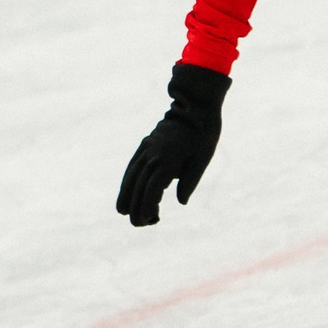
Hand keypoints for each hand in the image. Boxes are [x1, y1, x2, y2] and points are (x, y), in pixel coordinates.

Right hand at [117, 63, 229, 226]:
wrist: (195, 104)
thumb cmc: (204, 132)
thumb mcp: (203, 158)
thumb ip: (190, 181)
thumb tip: (180, 202)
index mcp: (167, 161)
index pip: (150, 192)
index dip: (146, 209)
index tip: (148, 220)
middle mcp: (153, 156)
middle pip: (137, 187)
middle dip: (135, 207)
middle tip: (139, 223)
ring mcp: (147, 148)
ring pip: (130, 176)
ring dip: (126, 195)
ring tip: (123, 212)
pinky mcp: (146, 143)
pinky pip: (132, 165)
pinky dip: (127, 179)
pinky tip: (126, 190)